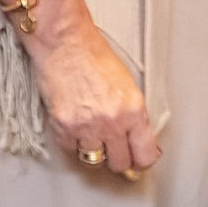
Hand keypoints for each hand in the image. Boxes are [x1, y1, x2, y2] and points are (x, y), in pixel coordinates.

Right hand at [29, 11, 162, 177]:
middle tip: (114, 149)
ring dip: (94, 151)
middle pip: (119, 163)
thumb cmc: (94, 56)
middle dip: (117, 158)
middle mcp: (112, 121)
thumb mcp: (127, 85)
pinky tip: (75, 126)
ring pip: (94, 161)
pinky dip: (73, 143)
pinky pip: (71, 151)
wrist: (65, 43)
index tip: (137, 160)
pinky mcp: (63, 127)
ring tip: (92, 134)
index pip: (145, 155)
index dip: (141, 161)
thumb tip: (138, 142)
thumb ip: (134, 116)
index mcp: (133, 109)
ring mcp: (86, 126)